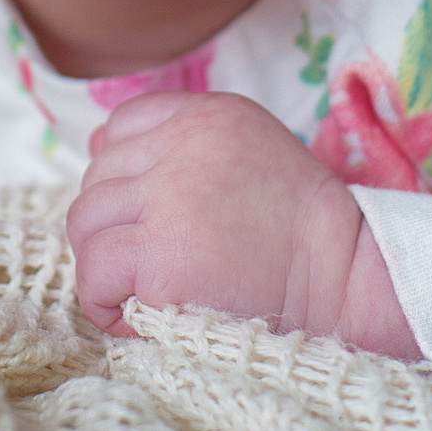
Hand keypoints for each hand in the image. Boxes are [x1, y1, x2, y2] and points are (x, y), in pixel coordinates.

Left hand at [66, 91, 418, 358]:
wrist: (345, 279)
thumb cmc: (296, 228)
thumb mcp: (246, 150)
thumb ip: (179, 142)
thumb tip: (95, 144)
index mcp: (206, 115)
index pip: (120, 126)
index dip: (123, 176)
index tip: (152, 215)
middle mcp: (184, 145)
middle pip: (98, 178)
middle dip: (114, 225)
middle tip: (151, 263)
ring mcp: (170, 198)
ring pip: (86, 221)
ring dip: (103, 262)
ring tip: (141, 289)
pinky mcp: (163, 256)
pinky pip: (94, 273)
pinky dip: (105, 301)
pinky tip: (139, 315)